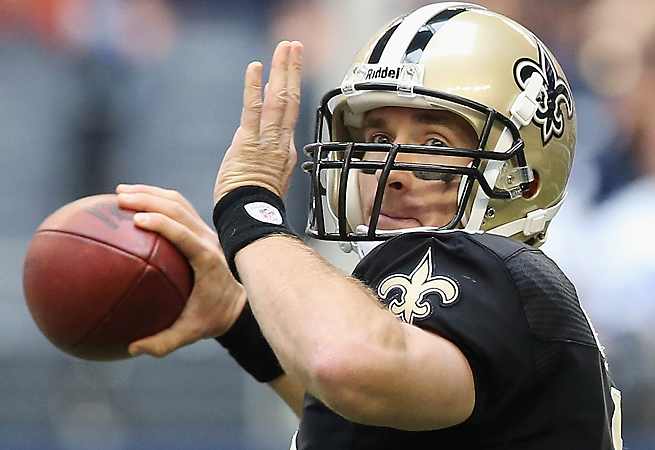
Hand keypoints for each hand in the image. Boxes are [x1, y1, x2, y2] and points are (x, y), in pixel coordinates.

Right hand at [116, 183, 246, 356]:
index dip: (163, 224)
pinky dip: (156, 199)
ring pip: (179, 203)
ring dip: (150, 193)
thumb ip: (163, 343)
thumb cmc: (212, 318)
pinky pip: (178, 208)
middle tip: (119, 198)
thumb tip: (132, 348)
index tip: (137, 219)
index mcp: (207, 261)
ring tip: (120, 192)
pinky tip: (133, 201)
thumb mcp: (190, 334)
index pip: (185, 236)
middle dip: (149, 199)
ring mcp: (205, 231)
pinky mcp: (200, 230)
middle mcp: (208, 240)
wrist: (238, 303)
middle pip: (180, 210)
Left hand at [213, 41, 302, 203]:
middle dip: (291, 70)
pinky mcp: (249, 143)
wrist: (251, 217)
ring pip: (279, 99)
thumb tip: (256, 146)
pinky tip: (256, 67)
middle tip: (294, 47)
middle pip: (289, 99)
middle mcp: (280, 142)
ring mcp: (267, 141)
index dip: (288, 89)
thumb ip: (263, 158)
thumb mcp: (265, 178)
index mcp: (284, 152)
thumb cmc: (254, 203)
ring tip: (285, 48)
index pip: (288, 115)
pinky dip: (254, 88)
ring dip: (281, 71)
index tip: (287, 70)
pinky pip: (253, 110)